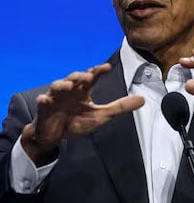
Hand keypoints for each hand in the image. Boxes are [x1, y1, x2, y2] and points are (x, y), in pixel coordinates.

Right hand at [21, 63, 144, 164]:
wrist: (55, 134)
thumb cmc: (77, 121)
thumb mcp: (101, 116)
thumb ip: (120, 107)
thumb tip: (142, 99)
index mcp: (83, 90)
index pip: (91, 77)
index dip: (98, 71)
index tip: (107, 67)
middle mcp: (69, 91)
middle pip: (74, 78)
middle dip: (80, 75)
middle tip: (89, 76)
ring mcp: (56, 99)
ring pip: (57, 86)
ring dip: (63, 84)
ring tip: (70, 85)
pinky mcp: (45, 109)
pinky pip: (42, 103)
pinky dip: (43, 100)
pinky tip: (44, 99)